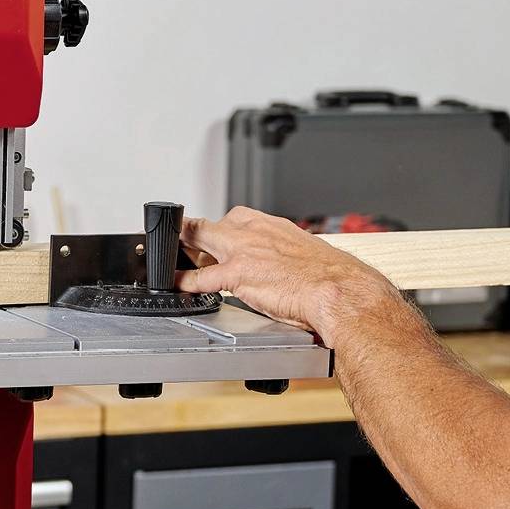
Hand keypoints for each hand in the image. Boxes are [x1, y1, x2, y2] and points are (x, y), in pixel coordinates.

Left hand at [178, 207, 403, 338]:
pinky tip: (176, 284)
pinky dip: (184, 281)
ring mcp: (243, 250)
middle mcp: (255, 231)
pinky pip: (201, 277)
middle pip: (211, 224)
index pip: (236, 219)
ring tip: (168, 256)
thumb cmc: (331, 278)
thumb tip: (284, 268)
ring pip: (199, 239)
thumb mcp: (306, 254)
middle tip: (180, 242)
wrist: (340, 290)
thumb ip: (286, 256)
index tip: (212, 235)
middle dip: (192, 232)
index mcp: (273, 227)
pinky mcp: (238, 274)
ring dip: (182, 249)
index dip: (219, 229)